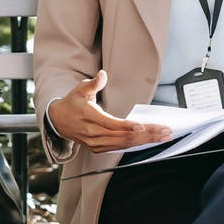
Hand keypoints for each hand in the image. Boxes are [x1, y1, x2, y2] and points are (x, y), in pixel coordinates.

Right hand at [49, 69, 170, 152]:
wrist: (59, 121)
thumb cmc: (73, 103)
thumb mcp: (79, 89)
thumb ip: (93, 83)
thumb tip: (102, 75)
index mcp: (89, 117)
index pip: (111, 124)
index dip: (128, 126)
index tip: (143, 126)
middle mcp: (93, 134)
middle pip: (123, 136)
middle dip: (147, 135)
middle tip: (165, 131)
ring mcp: (96, 143)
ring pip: (124, 144)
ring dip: (146, 141)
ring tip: (163, 136)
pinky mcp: (98, 148)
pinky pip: (120, 147)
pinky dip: (136, 144)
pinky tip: (149, 141)